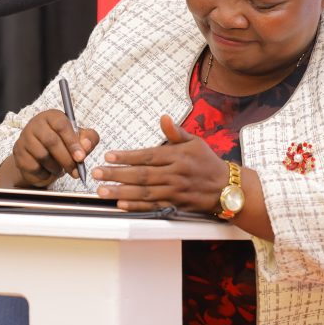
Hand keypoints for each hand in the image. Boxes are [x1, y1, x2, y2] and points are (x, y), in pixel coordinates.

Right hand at [8, 109, 98, 187]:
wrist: (41, 159)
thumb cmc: (63, 145)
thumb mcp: (80, 139)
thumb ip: (88, 139)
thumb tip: (86, 145)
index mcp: (52, 116)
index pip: (61, 125)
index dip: (72, 142)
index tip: (81, 157)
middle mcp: (36, 124)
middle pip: (51, 141)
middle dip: (66, 159)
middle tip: (75, 170)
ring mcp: (25, 138)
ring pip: (42, 155)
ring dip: (56, 167)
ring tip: (61, 169)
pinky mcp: (18, 153)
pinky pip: (33, 166)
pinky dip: (44, 173)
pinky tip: (48, 171)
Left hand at [92, 115, 226, 212]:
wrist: (226, 188)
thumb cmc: (208, 163)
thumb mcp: (195, 142)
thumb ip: (176, 132)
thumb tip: (164, 118)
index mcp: (178, 156)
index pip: (148, 156)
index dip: (127, 156)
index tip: (109, 156)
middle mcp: (175, 174)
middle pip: (141, 175)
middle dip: (117, 174)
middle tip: (98, 173)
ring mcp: (174, 192)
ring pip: (144, 192)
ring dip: (121, 192)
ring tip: (103, 190)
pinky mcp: (174, 205)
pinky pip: (152, 206)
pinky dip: (136, 206)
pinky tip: (121, 205)